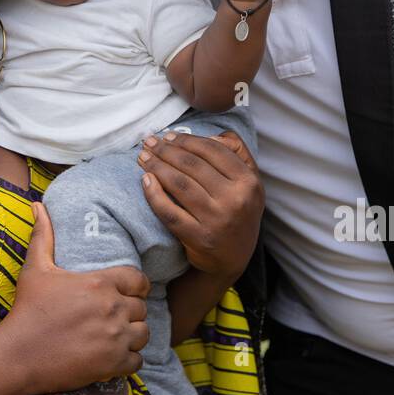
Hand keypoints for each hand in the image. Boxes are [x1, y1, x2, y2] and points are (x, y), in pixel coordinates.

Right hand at [0, 202, 150, 394]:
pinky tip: (112, 356)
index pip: (139, 280)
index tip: (125, 292)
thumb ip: (43, 236)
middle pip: (142, 307)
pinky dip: (128, 360)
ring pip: (143, 333)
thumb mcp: (35, 269)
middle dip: (131, 311)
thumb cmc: (27, 310)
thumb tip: (37, 206)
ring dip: (133, 335)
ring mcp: (114, 338)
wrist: (17, 355)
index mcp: (99, 283)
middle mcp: (112, 309)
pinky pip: (137, 361)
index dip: (135, 286)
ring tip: (117, 335)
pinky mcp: (112, 364)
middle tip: (115, 315)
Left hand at [138, 130, 263, 280]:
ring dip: (156, 166)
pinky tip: (145, 180)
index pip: (213, 151)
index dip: (187, 140)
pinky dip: (154, 194)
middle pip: (192, 165)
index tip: (168, 136)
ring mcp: (216, 220)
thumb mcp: (250, 182)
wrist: (233, 259)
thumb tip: (210, 135)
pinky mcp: (198, 238)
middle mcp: (235, 200)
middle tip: (150, 142)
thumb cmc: (237, 211)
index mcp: (249, 182)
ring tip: (143, 157)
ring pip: (179, 184)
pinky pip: (169, 211)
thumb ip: (237, 152)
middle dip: (166, 150)